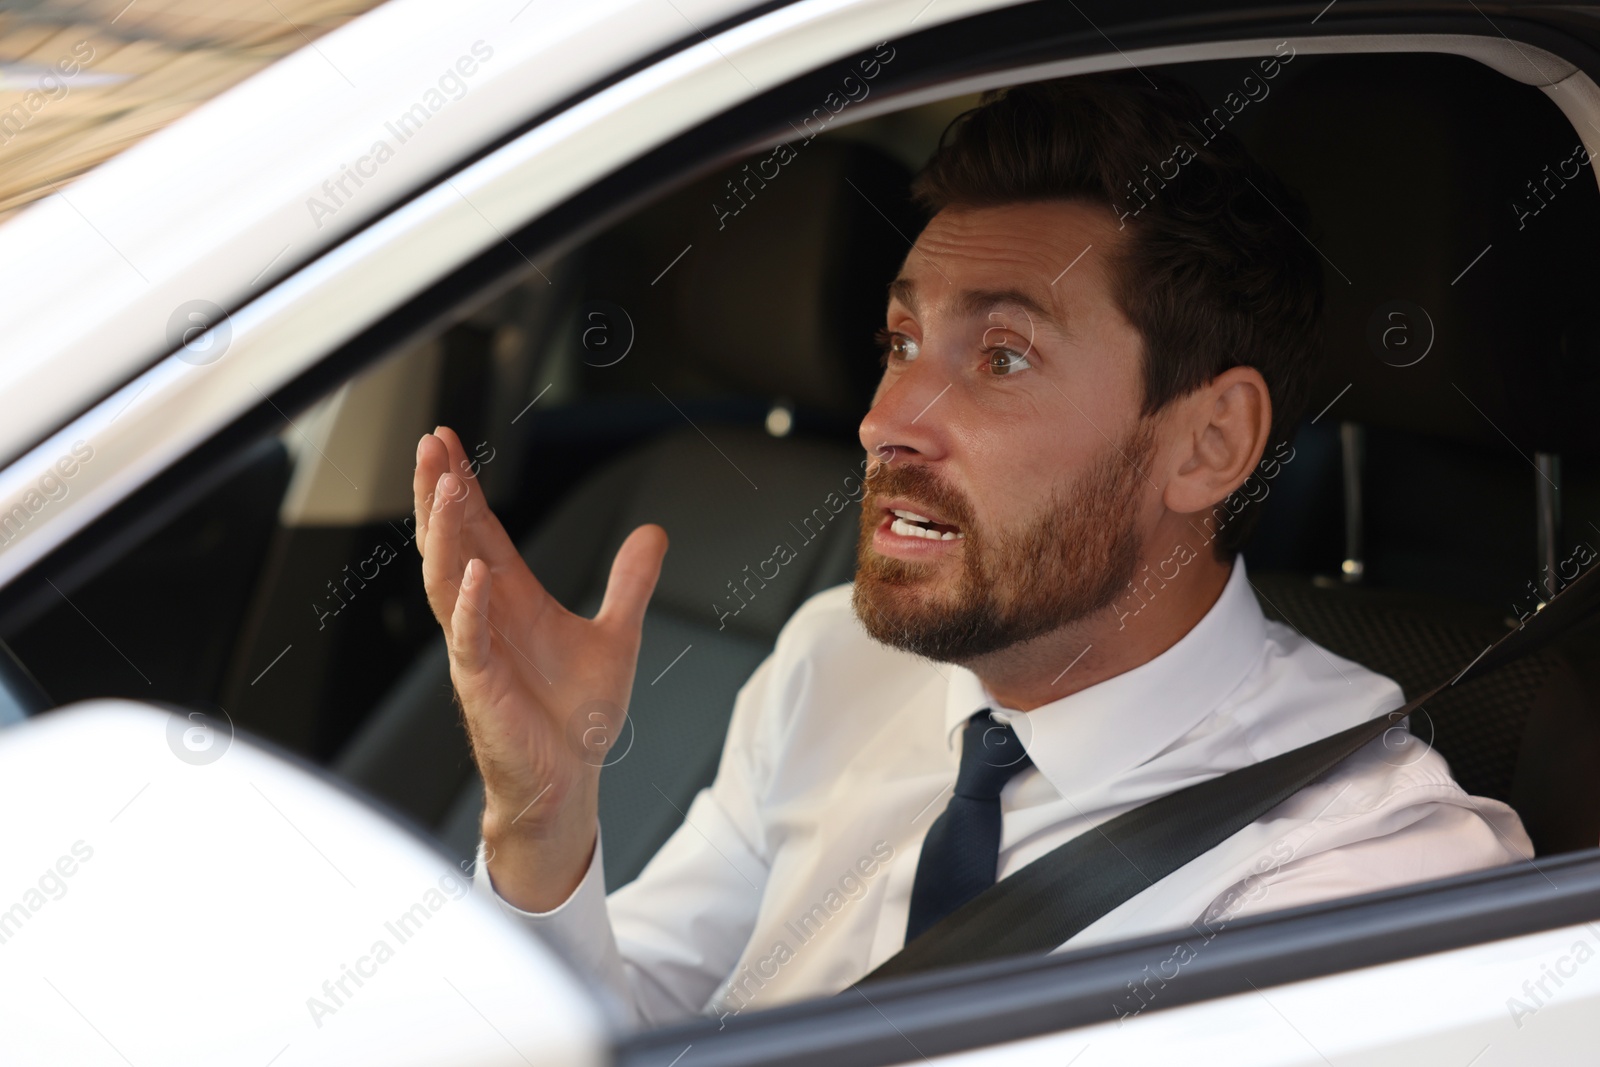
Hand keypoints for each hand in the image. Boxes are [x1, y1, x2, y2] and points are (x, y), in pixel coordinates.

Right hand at [413, 426, 666, 909]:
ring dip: (446, 533)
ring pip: (447, 580)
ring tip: (447, 486)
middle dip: (439, 492)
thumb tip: (653, 535)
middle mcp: (486, 617)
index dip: (465, 486)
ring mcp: (477, 649)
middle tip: (430, 443)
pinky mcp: (481, 686)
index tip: (448, 441)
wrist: (568, 781)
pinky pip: (468, 640)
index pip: (479, 530)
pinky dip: (470, 606)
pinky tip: (474, 573)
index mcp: (511, 600)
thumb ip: (630, 583)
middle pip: (452, 542)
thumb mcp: (617, 635)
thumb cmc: (575, 717)